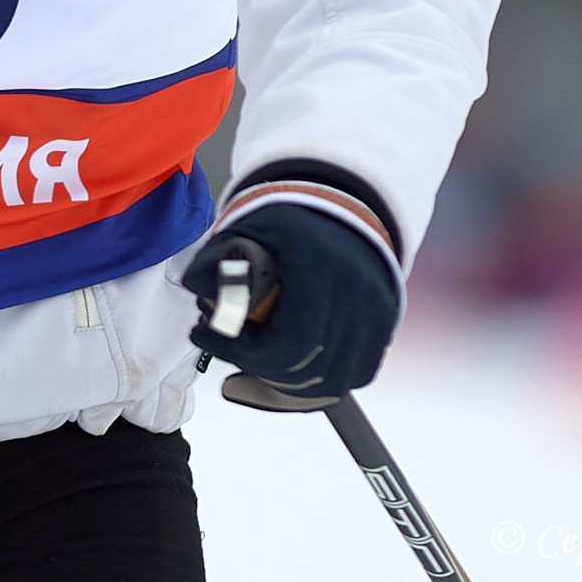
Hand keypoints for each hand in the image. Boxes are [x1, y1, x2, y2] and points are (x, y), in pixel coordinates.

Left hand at [182, 203, 399, 396]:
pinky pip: (356, 373)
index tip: (205, 336)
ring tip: (254, 358)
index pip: (288, 344)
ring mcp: (379, 314)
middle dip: (257, 368)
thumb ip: (219, 256)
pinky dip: (321, 379)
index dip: (242, 353)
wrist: (346, 200)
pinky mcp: (386, 324)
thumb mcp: (250, 224)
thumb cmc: (296, 213)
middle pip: (308, 369)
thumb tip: (195, 288)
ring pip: (332, 381)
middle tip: (226, 347)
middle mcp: (359, 296)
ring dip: (288, 381)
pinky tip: (291, 362)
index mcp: (323, 270)